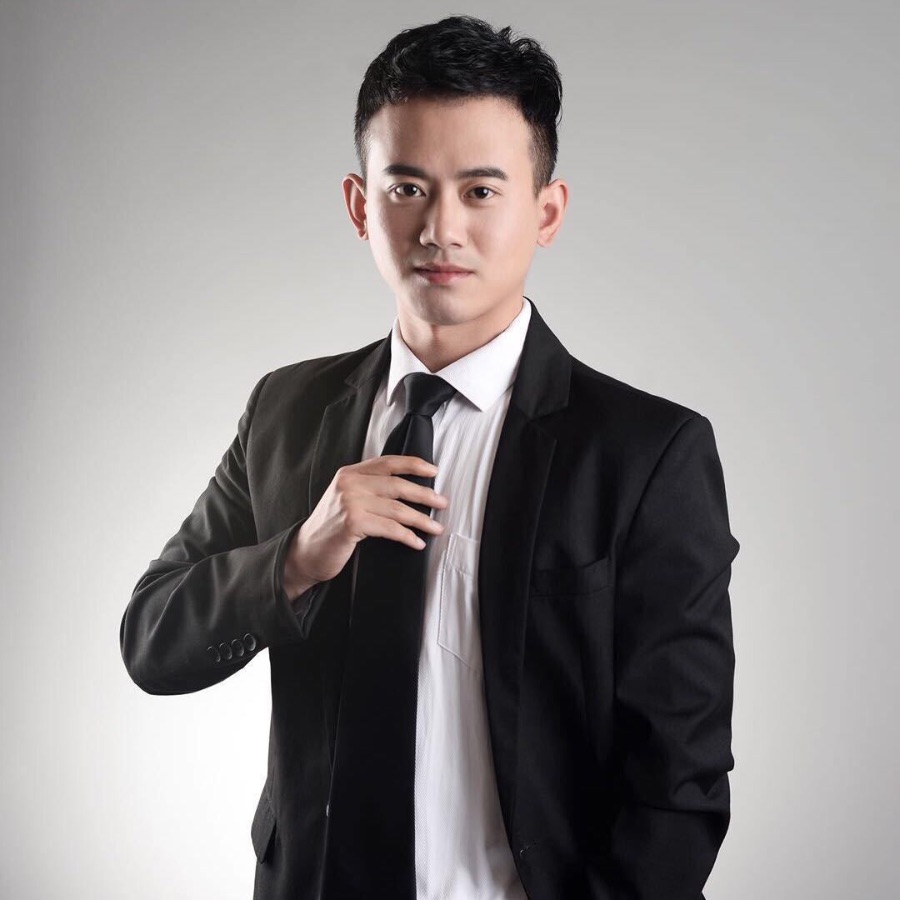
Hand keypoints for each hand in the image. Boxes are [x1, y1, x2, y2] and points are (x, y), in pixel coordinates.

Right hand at [281, 455, 448, 600]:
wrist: (306, 552)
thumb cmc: (332, 528)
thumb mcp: (347, 499)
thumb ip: (369, 488)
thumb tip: (409, 489)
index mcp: (349, 473)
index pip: (387, 462)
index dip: (413, 465)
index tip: (434, 471)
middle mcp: (349, 483)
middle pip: (397, 485)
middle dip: (424, 495)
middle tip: (443, 503)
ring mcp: (350, 502)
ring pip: (397, 508)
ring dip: (421, 519)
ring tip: (437, 528)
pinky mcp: (353, 523)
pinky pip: (390, 528)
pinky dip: (407, 536)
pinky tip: (417, 543)